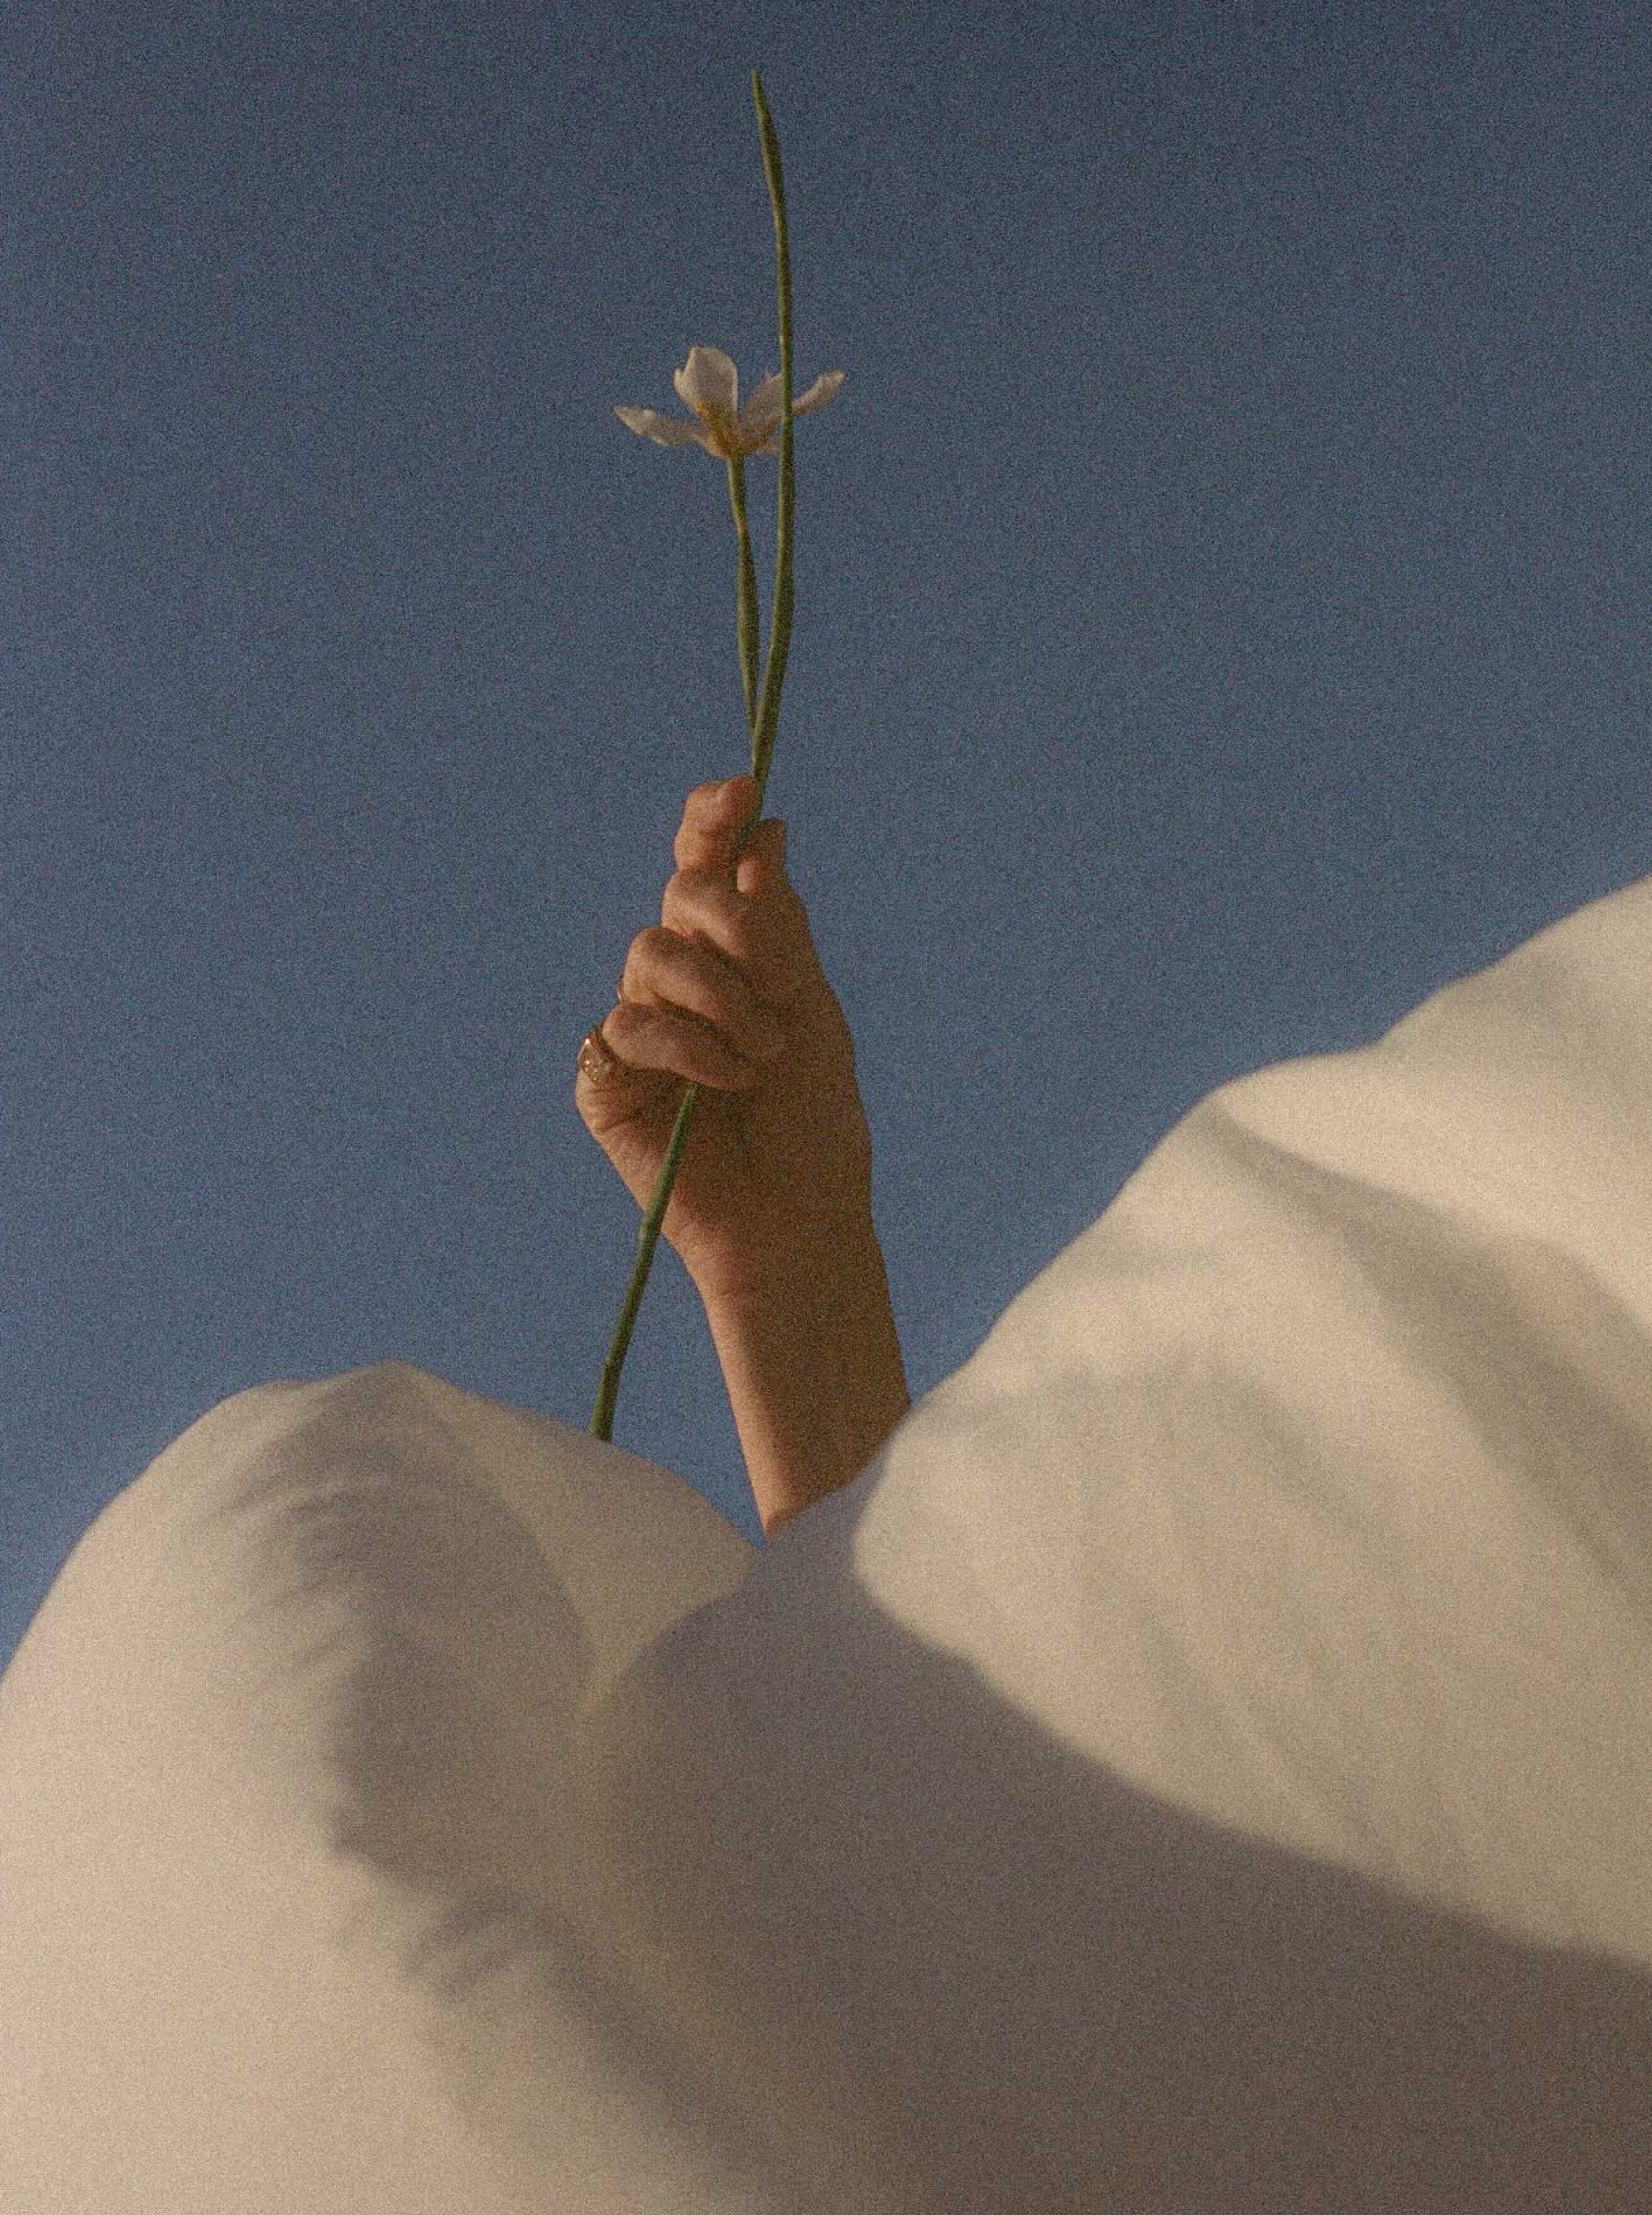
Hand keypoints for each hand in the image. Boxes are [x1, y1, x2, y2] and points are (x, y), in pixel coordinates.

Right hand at [576, 774, 875, 1306]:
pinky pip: (628, 1026)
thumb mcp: (809, 1007)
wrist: (800, 1217)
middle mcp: (682, 980)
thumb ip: (778, 925)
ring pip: (650, 955)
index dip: (712, 819)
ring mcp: (640, 1028)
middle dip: (732, 923)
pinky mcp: (607, 1082)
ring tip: (762, 1052)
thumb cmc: (816, 1122)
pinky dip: (687, 1046)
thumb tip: (764, 828)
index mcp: (736, 954)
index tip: (741, 788)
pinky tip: (725, 1082)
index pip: (708, 865)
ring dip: (719, 997)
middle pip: (679, 894)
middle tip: (781, 984)